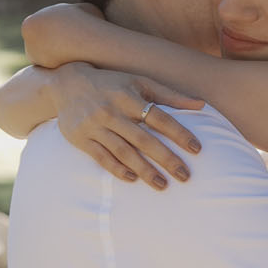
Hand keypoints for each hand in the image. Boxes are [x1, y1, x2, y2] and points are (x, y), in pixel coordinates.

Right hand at [56, 64, 202, 189]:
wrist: (66, 85)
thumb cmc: (110, 84)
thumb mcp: (138, 82)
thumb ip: (170, 95)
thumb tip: (201, 104)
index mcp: (128, 96)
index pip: (159, 117)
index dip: (179, 133)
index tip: (197, 149)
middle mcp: (112, 111)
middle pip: (143, 139)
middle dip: (166, 158)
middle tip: (185, 175)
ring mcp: (95, 126)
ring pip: (123, 152)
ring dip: (144, 170)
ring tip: (162, 185)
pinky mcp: (81, 139)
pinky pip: (101, 157)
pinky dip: (117, 169)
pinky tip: (132, 179)